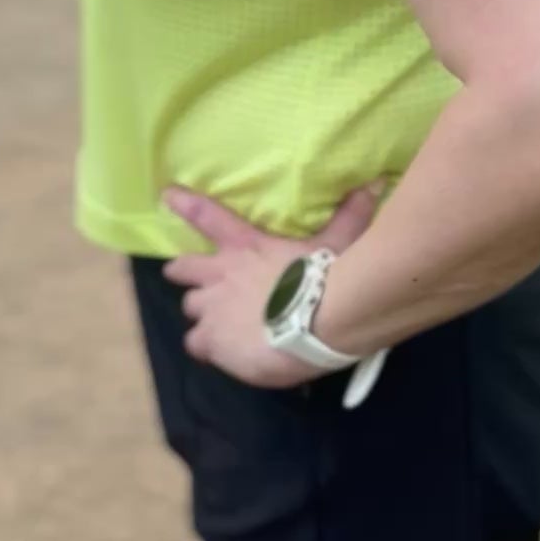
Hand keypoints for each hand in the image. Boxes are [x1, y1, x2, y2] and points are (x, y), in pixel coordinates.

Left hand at [162, 185, 378, 387]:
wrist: (314, 324)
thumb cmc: (324, 280)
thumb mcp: (337, 243)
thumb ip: (349, 216)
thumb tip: (372, 185)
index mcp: (245, 246)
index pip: (206, 216)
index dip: (184, 204)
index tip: (167, 196)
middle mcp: (220, 274)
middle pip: (182, 269)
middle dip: (184, 274)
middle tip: (195, 283)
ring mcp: (212, 309)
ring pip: (190, 308)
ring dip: (201, 315)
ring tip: (218, 326)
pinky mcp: (212, 340)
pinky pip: (196, 344)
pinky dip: (205, 348)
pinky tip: (221, 354)